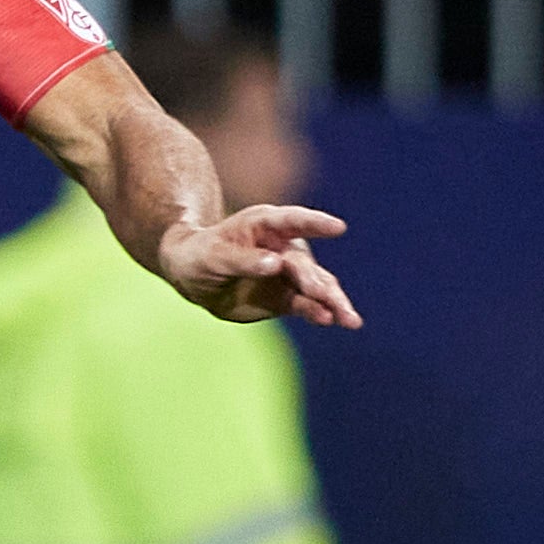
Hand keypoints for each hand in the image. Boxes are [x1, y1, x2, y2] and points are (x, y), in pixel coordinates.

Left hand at [160, 204, 361, 329]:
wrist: (194, 278)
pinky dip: (319, 313)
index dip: (316, 224)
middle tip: (325, 294)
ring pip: (317, 287)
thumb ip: (244, 260)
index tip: (338, 227)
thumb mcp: (215, 256)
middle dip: (316, 281)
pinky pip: (307, 306)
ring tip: (349, 319)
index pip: (294, 221)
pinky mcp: (288, 298)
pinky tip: (331, 321)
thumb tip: (276, 264)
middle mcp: (286, 248)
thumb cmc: (202, 256)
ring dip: (333, 302)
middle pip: (306, 266)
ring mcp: (290, 274)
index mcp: (267, 225)